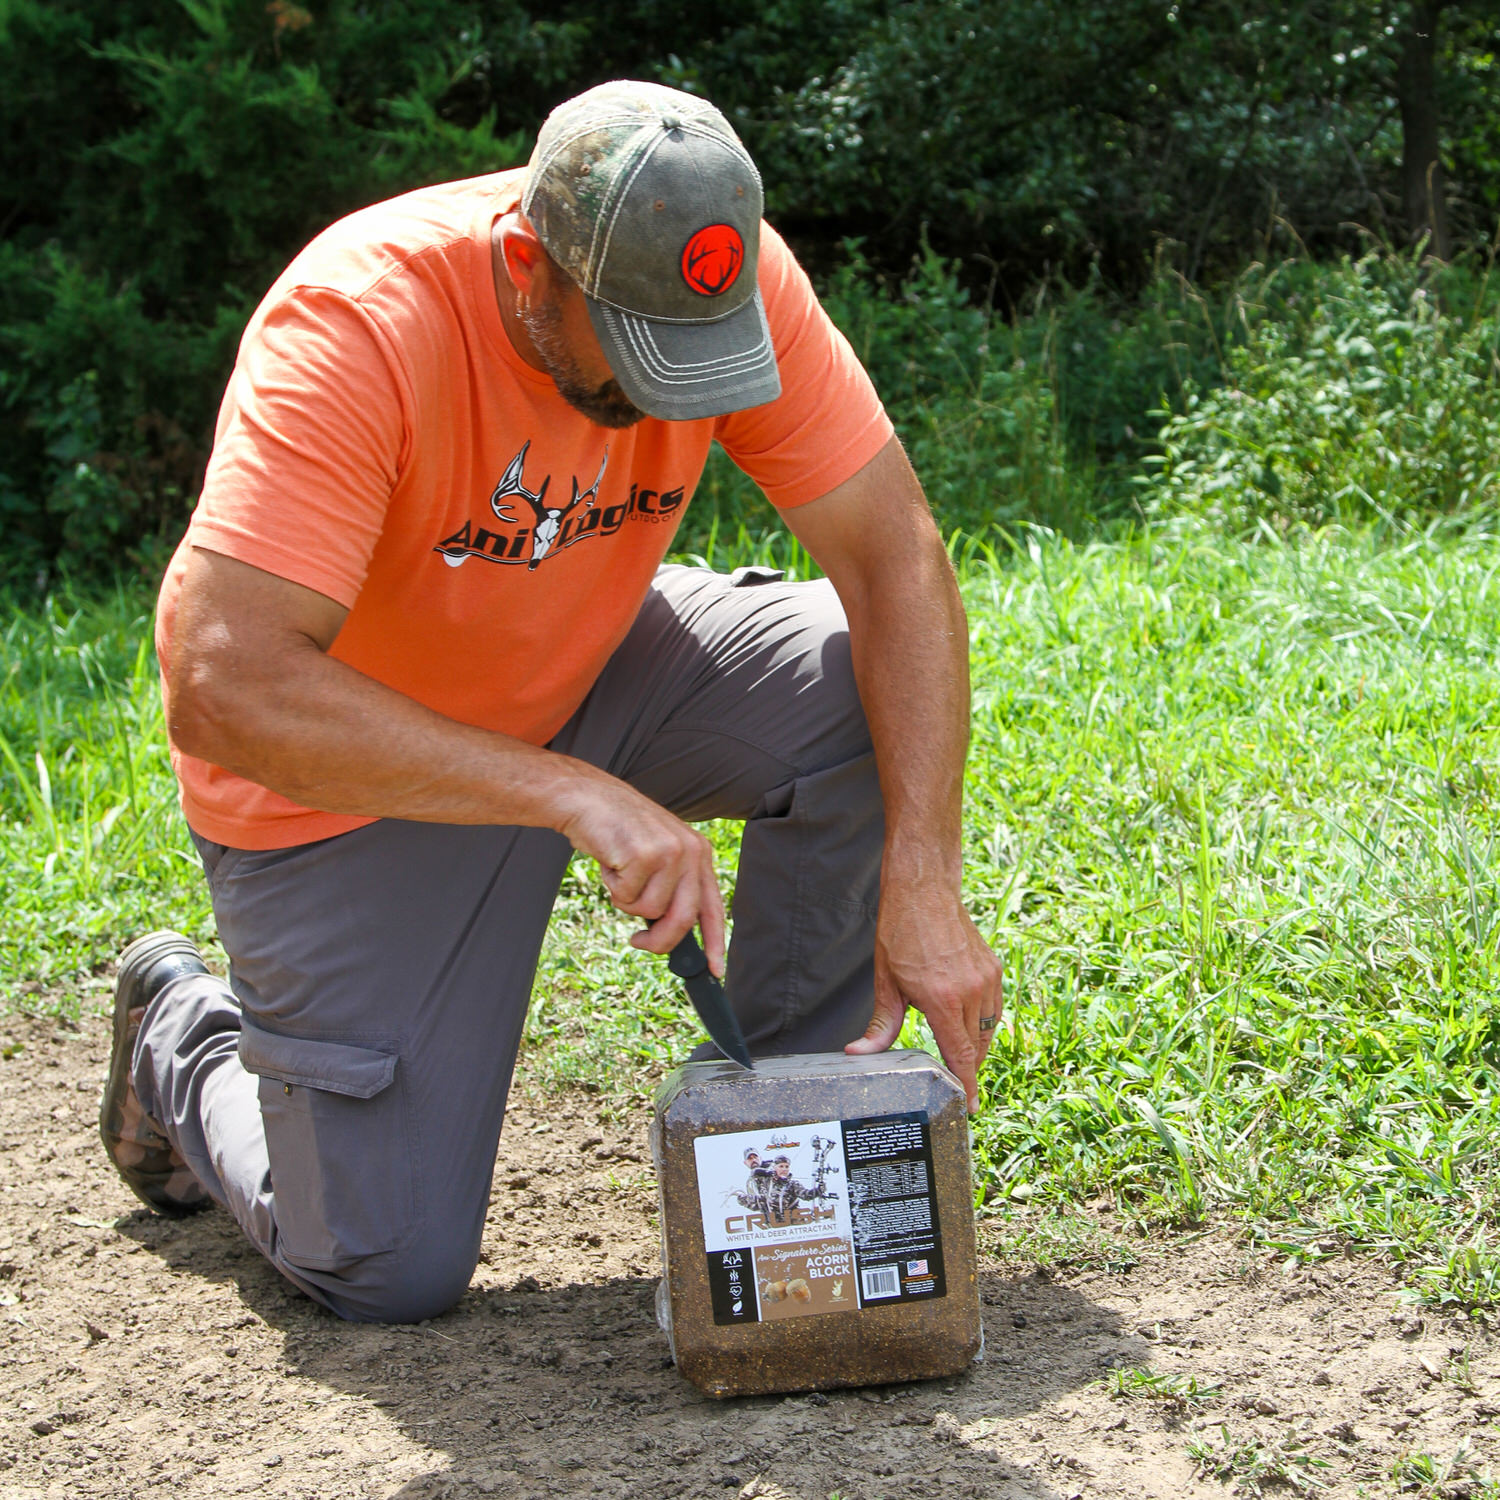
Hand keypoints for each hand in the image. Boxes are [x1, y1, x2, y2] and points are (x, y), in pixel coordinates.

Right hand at [555, 769, 726, 976]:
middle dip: (658, 940)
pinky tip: (611, 861)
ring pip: (650, 911)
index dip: (715, 942)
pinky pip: (627, 898)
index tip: (715, 971)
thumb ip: (672, 888)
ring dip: (626, 900)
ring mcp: (669, 852)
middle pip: (683, 919)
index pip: (712, 906)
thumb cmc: (619, 833)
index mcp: (699, 853)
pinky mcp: (645, 854)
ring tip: (620, 871)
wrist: (588, 799)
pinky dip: (612, 886)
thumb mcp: (657, 855)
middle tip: (637, 941)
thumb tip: (674, 935)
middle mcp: (691, 851)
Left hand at [844, 885, 1002, 1113]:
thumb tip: (858, 1053)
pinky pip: (994, 1009)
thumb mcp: (885, 982)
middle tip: (954, 1082)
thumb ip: (881, 1025)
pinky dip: (983, 1023)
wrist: (924, 892)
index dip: (966, 1086)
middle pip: (975, 1049)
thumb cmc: (901, 933)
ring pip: (988, 1031)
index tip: (970, 1107)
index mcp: (941, 999)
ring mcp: (986, 980)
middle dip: (966, 1069)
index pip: (960, 1056)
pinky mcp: (994, 969)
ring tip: (957, 1053)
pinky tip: (966, 1024)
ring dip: (975, 1046)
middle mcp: (970, 992)